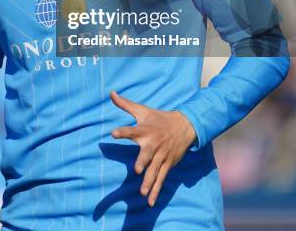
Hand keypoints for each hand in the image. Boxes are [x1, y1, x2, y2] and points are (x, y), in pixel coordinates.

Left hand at [110, 91, 195, 206]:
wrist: (185, 125)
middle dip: (143, 161)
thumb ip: (125, 104)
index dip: (123, 131)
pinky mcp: (167, 164)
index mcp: (145, 129)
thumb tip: (111, 93)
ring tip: (142, 193)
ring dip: (149, 181)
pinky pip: (161, 178)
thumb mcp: (142, 110)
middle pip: (147, 153)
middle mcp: (153, 143)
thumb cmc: (158, 118)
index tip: (113, 133)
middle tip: (138, 169)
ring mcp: (161, 155)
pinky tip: (150, 202)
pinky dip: (156, 190)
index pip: (132, 130)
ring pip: (155, 170)